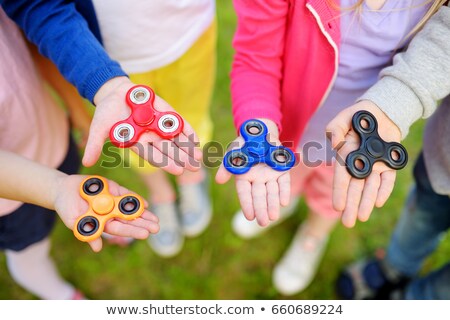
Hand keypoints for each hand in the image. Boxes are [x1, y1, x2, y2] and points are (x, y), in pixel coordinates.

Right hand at [53, 174, 158, 251]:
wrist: (63, 189)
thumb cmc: (67, 209)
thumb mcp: (75, 222)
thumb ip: (88, 233)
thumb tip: (97, 248)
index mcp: (104, 223)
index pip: (121, 229)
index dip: (132, 231)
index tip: (145, 234)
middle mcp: (111, 213)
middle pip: (130, 219)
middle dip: (143, 224)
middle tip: (156, 228)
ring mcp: (113, 200)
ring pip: (131, 208)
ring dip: (144, 214)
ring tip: (155, 219)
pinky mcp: (114, 188)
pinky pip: (127, 194)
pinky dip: (136, 199)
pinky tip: (146, 205)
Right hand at [82, 77, 202, 174]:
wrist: (116, 94)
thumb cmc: (106, 113)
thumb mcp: (99, 127)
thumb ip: (95, 144)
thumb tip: (86, 162)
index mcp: (138, 144)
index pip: (154, 156)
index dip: (166, 162)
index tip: (178, 169)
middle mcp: (151, 138)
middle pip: (169, 150)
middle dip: (181, 159)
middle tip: (194, 167)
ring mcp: (160, 127)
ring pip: (176, 140)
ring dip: (188, 149)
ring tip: (199, 158)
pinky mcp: (167, 115)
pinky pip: (179, 125)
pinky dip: (188, 132)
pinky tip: (197, 141)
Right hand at [215, 119, 290, 225]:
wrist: (261, 132)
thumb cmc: (244, 144)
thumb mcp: (233, 153)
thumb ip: (226, 167)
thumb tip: (218, 181)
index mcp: (244, 177)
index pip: (245, 194)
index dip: (247, 205)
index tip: (249, 216)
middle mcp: (257, 180)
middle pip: (259, 197)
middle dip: (261, 210)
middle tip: (263, 223)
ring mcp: (270, 176)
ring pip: (272, 193)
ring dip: (273, 205)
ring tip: (273, 217)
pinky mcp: (282, 171)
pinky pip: (284, 183)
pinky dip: (284, 192)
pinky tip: (284, 202)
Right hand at [326, 100, 401, 227]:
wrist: (380, 112)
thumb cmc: (357, 116)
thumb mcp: (343, 118)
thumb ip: (334, 128)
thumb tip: (334, 143)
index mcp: (345, 155)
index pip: (341, 177)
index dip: (339, 192)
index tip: (337, 206)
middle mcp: (359, 164)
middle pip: (355, 188)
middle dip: (351, 205)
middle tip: (348, 222)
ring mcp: (374, 165)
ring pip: (370, 187)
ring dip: (365, 202)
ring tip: (361, 218)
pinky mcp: (389, 163)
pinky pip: (387, 179)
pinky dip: (383, 190)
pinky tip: (378, 203)